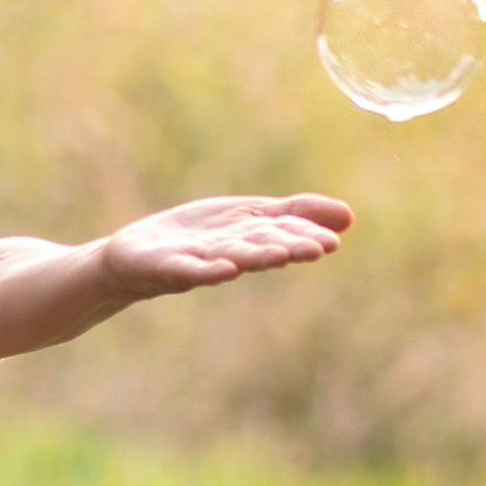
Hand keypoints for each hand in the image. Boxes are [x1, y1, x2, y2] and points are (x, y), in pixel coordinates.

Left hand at [102, 194, 352, 300]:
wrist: (136, 258)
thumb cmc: (199, 238)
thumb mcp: (249, 218)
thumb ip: (294, 215)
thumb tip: (349, 216)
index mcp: (249, 240)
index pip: (282, 234)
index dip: (306, 236)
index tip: (333, 239)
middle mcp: (227, 254)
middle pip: (261, 248)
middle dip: (288, 247)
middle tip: (318, 248)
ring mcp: (197, 262)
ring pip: (230, 258)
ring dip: (255, 257)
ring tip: (279, 255)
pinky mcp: (164, 267)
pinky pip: (187, 270)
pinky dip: (205, 270)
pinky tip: (224, 269)